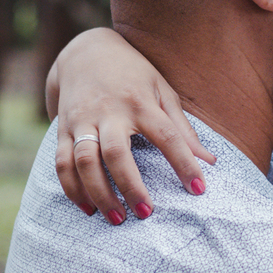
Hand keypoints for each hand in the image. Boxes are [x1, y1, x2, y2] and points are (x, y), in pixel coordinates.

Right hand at [48, 28, 215, 223]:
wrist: (85, 52)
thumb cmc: (133, 75)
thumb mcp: (162, 91)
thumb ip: (183, 128)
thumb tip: (210, 161)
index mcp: (140, 102)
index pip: (166, 135)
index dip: (184, 163)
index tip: (198, 190)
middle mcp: (109, 112)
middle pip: (116, 153)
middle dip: (130, 186)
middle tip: (146, 214)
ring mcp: (82, 121)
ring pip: (84, 162)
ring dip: (99, 194)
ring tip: (117, 220)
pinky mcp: (63, 130)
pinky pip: (62, 163)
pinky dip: (72, 189)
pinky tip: (88, 209)